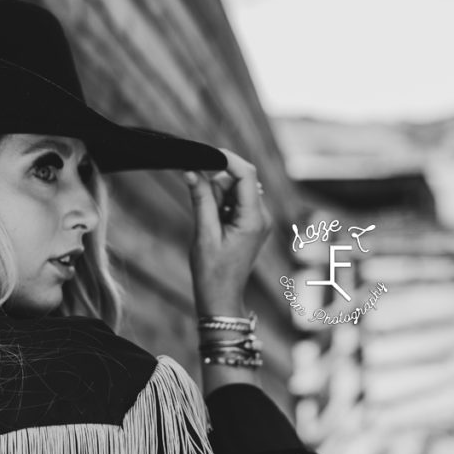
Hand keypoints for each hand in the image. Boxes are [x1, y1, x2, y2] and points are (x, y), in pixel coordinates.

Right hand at [184, 148, 272, 315]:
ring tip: (209, 223)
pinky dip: (220, 204)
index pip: (247, 174)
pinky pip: (235, 202)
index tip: (204, 154)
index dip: (226, 160)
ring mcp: (258, 220)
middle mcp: (261, 216)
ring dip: (217, 195)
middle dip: (217, 182)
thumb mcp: (203, 233)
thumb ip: (201, 199)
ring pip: (236, 190)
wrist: (221, 298)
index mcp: (254, 218)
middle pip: (240, 180)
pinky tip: (213, 224)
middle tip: (201, 202)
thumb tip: (192, 170)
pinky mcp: (250, 224)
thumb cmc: (212, 272)